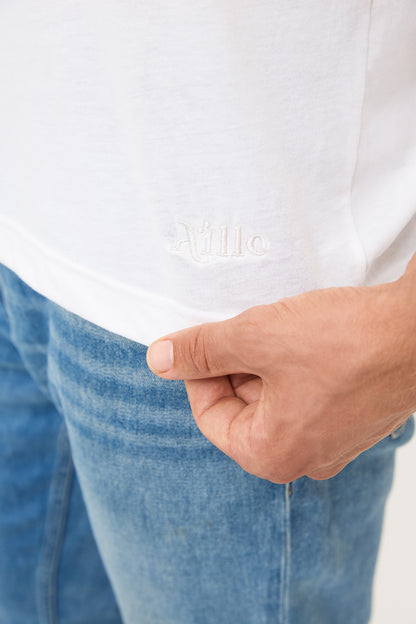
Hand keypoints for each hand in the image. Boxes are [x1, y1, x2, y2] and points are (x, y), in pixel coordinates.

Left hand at [146, 264, 415, 482]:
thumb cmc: (343, 340)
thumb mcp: (255, 337)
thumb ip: (201, 350)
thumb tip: (159, 359)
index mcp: (271, 454)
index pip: (209, 415)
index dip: (198, 371)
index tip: (202, 339)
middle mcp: (304, 459)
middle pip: (243, 407)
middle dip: (235, 364)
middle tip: (246, 327)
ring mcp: (334, 440)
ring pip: (275, 397)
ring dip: (266, 361)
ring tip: (281, 328)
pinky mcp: (355, 417)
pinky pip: (307, 393)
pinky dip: (296, 365)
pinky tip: (308, 337)